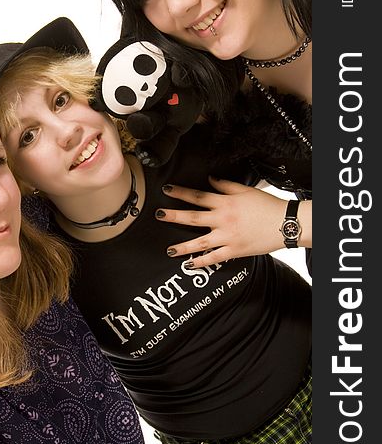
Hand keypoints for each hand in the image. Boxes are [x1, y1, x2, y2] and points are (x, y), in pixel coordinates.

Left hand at [156, 178, 294, 267]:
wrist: (285, 223)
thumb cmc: (267, 205)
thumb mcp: (246, 190)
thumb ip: (226, 185)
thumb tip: (210, 179)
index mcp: (225, 203)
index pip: (198, 196)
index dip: (181, 192)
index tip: (167, 190)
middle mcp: (223, 220)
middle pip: (193, 217)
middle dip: (173, 216)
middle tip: (158, 215)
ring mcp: (227, 237)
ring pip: (200, 242)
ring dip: (183, 246)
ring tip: (169, 250)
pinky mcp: (234, 251)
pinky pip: (214, 258)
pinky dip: (201, 262)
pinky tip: (188, 264)